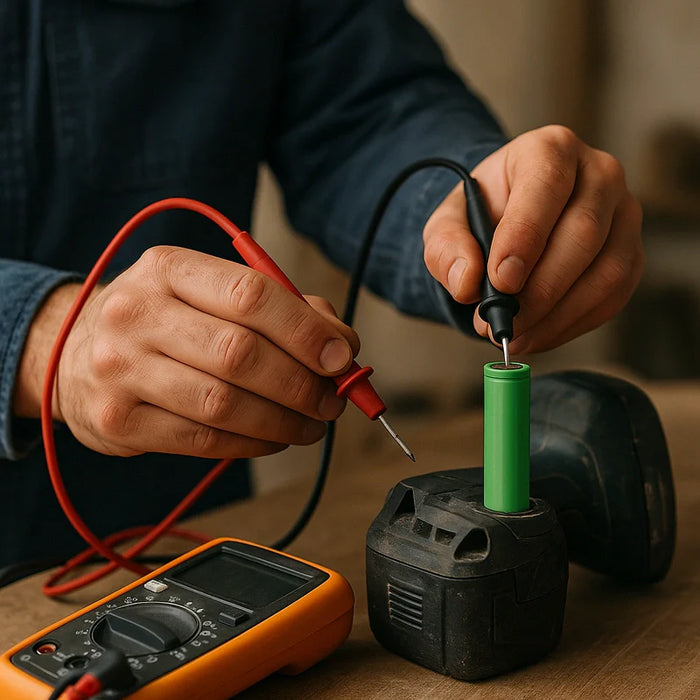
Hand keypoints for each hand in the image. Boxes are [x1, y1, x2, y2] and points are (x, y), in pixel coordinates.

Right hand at [17, 246, 358, 458]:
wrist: (78, 354)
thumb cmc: (166, 321)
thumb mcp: (209, 293)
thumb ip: (281, 309)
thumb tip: (342, 345)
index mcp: (167, 269)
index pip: (249, 294)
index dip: (305, 330)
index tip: (342, 357)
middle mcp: (136, 314)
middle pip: (240, 353)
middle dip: (301, 383)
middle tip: (332, 400)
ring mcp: (120, 370)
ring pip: (223, 404)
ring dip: (283, 421)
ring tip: (311, 425)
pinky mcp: (118, 421)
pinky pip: (203, 441)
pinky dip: (252, 444)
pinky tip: (273, 438)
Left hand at [423, 125, 643, 352]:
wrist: (509, 219)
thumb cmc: (482, 214)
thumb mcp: (448, 223)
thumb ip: (448, 247)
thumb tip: (467, 283)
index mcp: (549, 150)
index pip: (546, 186)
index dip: (525, 237)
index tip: (500, 281)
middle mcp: (599, 174)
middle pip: (583, 233)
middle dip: (540, 289)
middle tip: (503, 322)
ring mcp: (624, 215)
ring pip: (606, 271)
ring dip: (557, 314)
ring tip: (516, 334)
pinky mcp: (631, 255)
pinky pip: (613, 297)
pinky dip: (572, 324)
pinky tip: (538, 334)